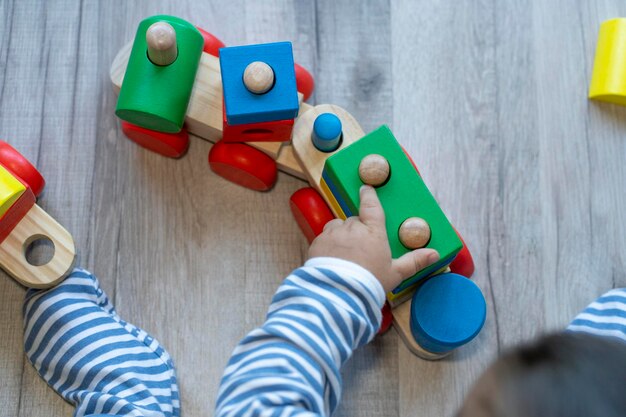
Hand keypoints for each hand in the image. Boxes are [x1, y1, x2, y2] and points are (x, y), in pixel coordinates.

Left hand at [308, 185, 439, 292]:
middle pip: (355, 221)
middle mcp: (352, 227)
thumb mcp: (395, 273)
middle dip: (357, 231)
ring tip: (345, 257)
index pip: (371, 206)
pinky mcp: (318, 242)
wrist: (339, 293)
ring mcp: (333, 233)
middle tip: (361, 251)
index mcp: (373, 232)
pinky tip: (332, 261)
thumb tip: (435, 254)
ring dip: (341, 236)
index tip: (366, 188)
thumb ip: (414, 261)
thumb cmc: (370, 283)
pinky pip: (324, 238)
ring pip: (337, 227)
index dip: (369, 195)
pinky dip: (328, 246)